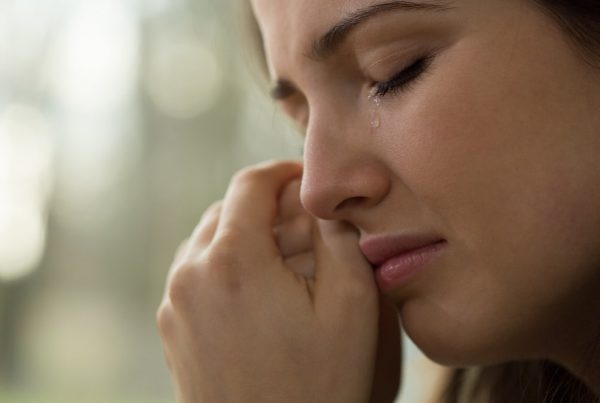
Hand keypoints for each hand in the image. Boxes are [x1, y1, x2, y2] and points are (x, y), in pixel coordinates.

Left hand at [157, 160, 396, 402]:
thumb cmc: (318, 385)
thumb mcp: (351, 304)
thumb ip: (338, 236)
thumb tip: (322, 203)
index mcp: (232, 259)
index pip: (251, 184)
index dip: (283, 173)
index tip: (308, 180)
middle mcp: (190, 273)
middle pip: (228, 210)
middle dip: (270, 208)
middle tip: (309, 228)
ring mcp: (175, 303)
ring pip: (211, 241)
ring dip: (249, 237)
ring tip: (290, 263)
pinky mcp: (173, 327)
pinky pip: (199, 274)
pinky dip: (230, 266)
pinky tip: (264, 293)